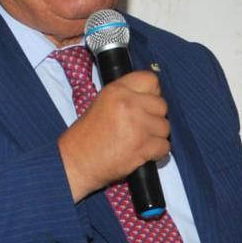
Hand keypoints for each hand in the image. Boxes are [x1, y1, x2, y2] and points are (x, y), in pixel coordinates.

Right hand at [58, 71, 169, 200]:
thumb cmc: (86, 136)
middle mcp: (129, 104)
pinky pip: (165, 146)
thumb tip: (151, 97)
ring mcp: (138, 125)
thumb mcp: (102, 103)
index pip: (151, 80)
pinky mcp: (143, 146)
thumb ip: (126, 97)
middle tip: (141, 127)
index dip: (152, 93)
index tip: (147, 104)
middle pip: (162, 105)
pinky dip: (157, 153)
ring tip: (139, 141)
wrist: (76, 162)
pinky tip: (142, 153)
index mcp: (117, 90)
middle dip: (155, 117)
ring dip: (157, 136)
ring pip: (165, 127)